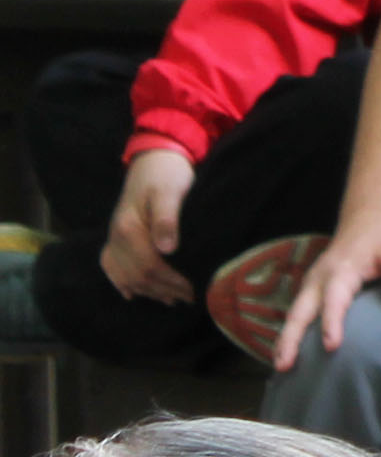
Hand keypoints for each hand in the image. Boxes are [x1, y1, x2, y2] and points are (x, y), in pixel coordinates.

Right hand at [100, 148, 197, 303]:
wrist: (153, 157)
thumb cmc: (166, 173)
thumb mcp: (170, 191)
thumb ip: (166, 219)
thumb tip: (167, 249)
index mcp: (128, 228)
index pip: (148, 266)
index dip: (170, 282)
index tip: (192, 290)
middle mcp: (116, 237)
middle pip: (137, 275)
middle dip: (163, 290)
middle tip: (189, 298)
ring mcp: (113, 238)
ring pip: (124, 275)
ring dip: (147, 290)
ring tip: (171, 299)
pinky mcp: (117, 236)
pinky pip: (111, 265)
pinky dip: (122, 282)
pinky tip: (132, 294)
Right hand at [283, 214, 380, 371]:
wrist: (364, 221)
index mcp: (340, 270)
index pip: (334, 300)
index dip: (331, 322)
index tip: (331, 345)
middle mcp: (319, 279)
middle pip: (300, 311)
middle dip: (291, 338)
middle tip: (284, 364)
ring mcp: (311, 284)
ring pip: (293, 314)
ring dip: (284, 340)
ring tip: (280, 366)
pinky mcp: (310, 290)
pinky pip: (296, 313)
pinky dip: (289, 333)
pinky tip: (286, 354)